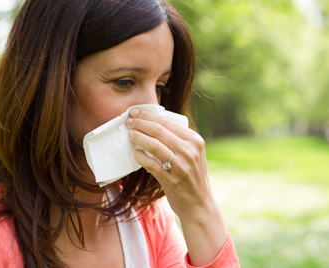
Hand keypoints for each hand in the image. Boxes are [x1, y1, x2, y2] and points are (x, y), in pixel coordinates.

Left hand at [125, 108, 227, 265]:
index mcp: (195, 140)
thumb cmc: (191, 177)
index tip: (135, 112)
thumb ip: (178, 140)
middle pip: (159, 130)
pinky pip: (152, 165)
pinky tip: (136, 153)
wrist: (199, 204)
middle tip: (128, 120)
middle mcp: (190, 151)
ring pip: (155, 145)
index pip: (167, 122)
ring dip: (139, 137)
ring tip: (129, 134)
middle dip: (140, 123)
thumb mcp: (192, 154)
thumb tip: (151, 124)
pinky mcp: (172, 180)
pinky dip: (142, 157)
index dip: (148, 115)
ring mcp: (182, 166)